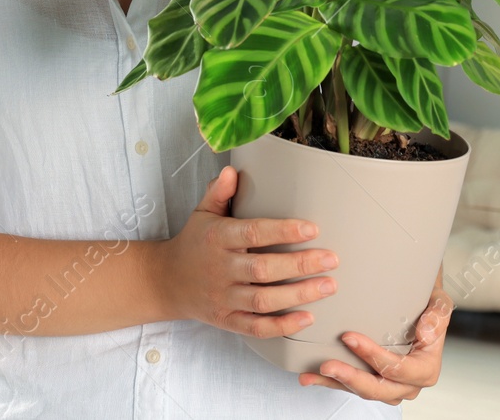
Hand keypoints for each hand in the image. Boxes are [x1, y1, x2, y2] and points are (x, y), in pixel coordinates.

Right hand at [153, 165, 336, 337]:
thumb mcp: (202, 213)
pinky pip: (257, 328)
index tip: (313, 228)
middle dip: (300, 265)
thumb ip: (218, 192)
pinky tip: (307, 318)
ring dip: (299, 295)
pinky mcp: (227, 320)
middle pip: (263, 270)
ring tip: (328, 286)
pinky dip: (283, 327)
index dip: (283, 231)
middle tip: (331, 259)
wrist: (167, 281)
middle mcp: (220, 269)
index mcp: (216, 238)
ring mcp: (223, 297)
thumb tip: (231, 171)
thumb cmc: (194, 242)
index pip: (253, 233)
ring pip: (263, 301)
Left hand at [300, 278, 453, 401]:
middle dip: (351, 378)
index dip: (374, 357)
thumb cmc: (428, 306)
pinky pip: (350, 386)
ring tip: (312, 374)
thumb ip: (438, 316)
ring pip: (362, 391)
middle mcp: (408, 383)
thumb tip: (426, 334)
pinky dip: (329, 382)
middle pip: (379, 388)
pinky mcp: (372, 382)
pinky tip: (310, 376)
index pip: (398, 369)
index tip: (350, 338)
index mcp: (425, 369)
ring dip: (335, 383)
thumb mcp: (439, 304)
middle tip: (328, 364)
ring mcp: (389, 386)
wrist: (419, 308)